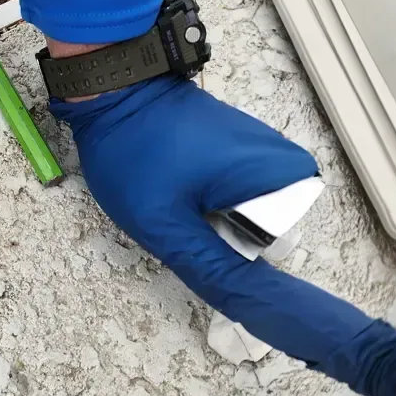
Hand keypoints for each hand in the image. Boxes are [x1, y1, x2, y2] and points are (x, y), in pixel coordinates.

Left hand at [54, 76, 395, 395]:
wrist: (112, 89)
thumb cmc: (136, 149)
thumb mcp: (165, 224)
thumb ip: (210, 268)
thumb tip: (247, 306)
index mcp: (283, 179)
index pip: (275, 250)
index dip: (230, 255)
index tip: (194, 237)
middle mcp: (284, 163)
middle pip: (258, 233)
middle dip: (216, 235)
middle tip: (177, 213)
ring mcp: (260, 153)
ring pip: (242, 215)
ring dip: (205, 218)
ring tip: (170, 194)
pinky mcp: (237, 148)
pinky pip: (230, 193)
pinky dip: (201, 199)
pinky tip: (172, 185)